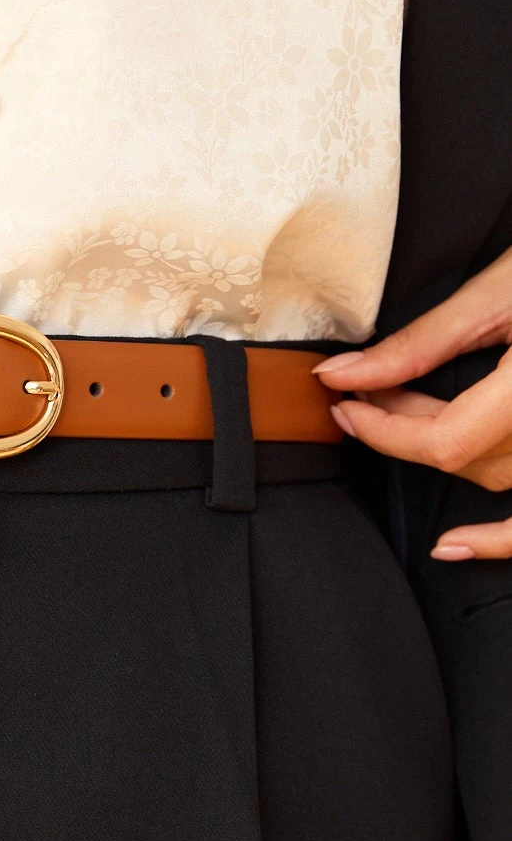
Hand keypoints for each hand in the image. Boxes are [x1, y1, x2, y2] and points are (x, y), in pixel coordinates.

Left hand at [312, 253, 511, 560]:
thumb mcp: (496, 294)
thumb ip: (420, 343)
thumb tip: (345, 373)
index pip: (447, 441)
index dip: (384, 430)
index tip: (344, 404)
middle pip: (468, 458)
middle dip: (404, 427)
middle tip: (369, 387)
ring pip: (500, 480)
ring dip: (443, 453)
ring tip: (404, 410)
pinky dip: (501, 539)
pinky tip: (454, 545)